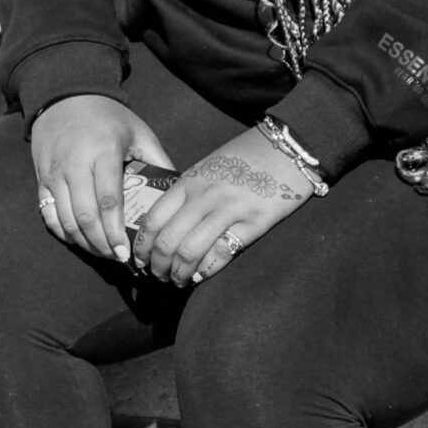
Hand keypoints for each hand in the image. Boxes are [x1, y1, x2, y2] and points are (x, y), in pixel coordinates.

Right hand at [29, 95, 173, 263]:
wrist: (64, 97)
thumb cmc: (107, 117)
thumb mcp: (138, 132)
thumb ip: (158, 161)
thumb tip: (177, 192)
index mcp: (102, 151)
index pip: (108, 201)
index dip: (116, 231)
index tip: (126, 252)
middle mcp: (74, 164)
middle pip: (85, 216)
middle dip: (102, 244)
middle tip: (117, 259)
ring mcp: (53, 173)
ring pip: (65, 220)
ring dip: (84, 243)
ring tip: (102, 252)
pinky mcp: (41, 179)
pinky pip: (48, 214)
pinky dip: (64, 232)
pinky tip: (80, 240)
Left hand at [129, 125, 317, 286]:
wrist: (288, 146)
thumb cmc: (247, 157)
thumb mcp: (208, 166)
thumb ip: (188, 191)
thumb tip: (167, 222)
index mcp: (189, 182)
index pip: (153, 219)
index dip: (142, 246)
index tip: (139, 260)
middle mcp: (204, 196)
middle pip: (168, 240)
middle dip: (158, 266)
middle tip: (158, 277)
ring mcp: (229, 210)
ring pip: (190, 251)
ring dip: (179, 274)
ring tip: (178, 282)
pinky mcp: (255, 222)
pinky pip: (222, 252)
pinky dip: (206, 270)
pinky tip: (201, 277)